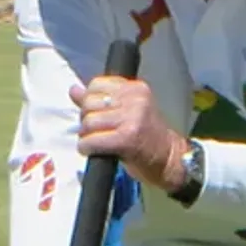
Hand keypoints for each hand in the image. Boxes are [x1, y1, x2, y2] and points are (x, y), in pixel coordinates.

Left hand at [72, 75, 187, 192]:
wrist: (170, 160)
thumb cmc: (147, 136)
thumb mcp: (127, 111)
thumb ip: (100, 99)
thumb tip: (74, 90)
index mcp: (136, 88)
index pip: (96, 85)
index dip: (91, 102)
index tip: (103, 115)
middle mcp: (135, 100)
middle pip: (89, 104)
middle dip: (88, 120)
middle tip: (102, 132)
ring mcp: (132, 118)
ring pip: (88, 123)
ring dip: (87, 136)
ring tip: (101, 142)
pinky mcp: (126, 138)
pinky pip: (90, 141)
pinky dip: (88, 149)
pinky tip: (98, 151)